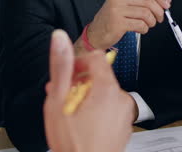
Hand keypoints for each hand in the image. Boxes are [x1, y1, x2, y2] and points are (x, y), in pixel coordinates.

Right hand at [44, 29, 133, 151]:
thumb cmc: (73, 144)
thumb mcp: (57, 102)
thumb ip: (60, 68)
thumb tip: (59, 40)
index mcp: (106, 89)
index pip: (96, 58)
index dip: (78, 63)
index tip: (68, 74)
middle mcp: (120, 99)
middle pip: (99, 77)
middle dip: (79, 83)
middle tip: (62, 96)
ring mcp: (123, 114)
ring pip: (103, 94)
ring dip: (86, 98)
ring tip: (69, 113)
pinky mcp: (123, 127)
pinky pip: (109, 110)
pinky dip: (96, 111)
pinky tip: (81, 124)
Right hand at [86, 0, 171, 48]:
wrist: (96, 32)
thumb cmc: (114, 18)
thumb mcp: (130, 5)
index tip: (166, 4)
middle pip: (148, 0)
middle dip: (159, 11)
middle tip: (159, 18)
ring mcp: (116, 9)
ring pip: (146, 13)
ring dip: (152, 21)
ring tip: (148, 24)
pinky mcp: (117, 22)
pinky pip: (140, 24)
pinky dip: (144, 29)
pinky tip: (140, 29)